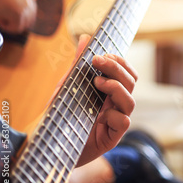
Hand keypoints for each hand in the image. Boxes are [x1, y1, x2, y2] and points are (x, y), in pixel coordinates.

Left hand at [75, 35, 138, 165]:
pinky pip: (123, 122)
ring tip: (97, 83)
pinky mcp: (112, 138)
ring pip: (130, 101)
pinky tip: (98, 115)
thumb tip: (85, 37)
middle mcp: (117, 105)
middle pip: (132, 83)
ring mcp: (116, 122)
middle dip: (117, 68)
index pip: (127, 73)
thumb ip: (78, 64)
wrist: (50, 146)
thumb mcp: (68, 86)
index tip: (101, 55)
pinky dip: (113, 115)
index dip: (120, 62)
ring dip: (116, 88)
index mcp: (110, 93)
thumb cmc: (62, 115)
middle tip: (98, 61)